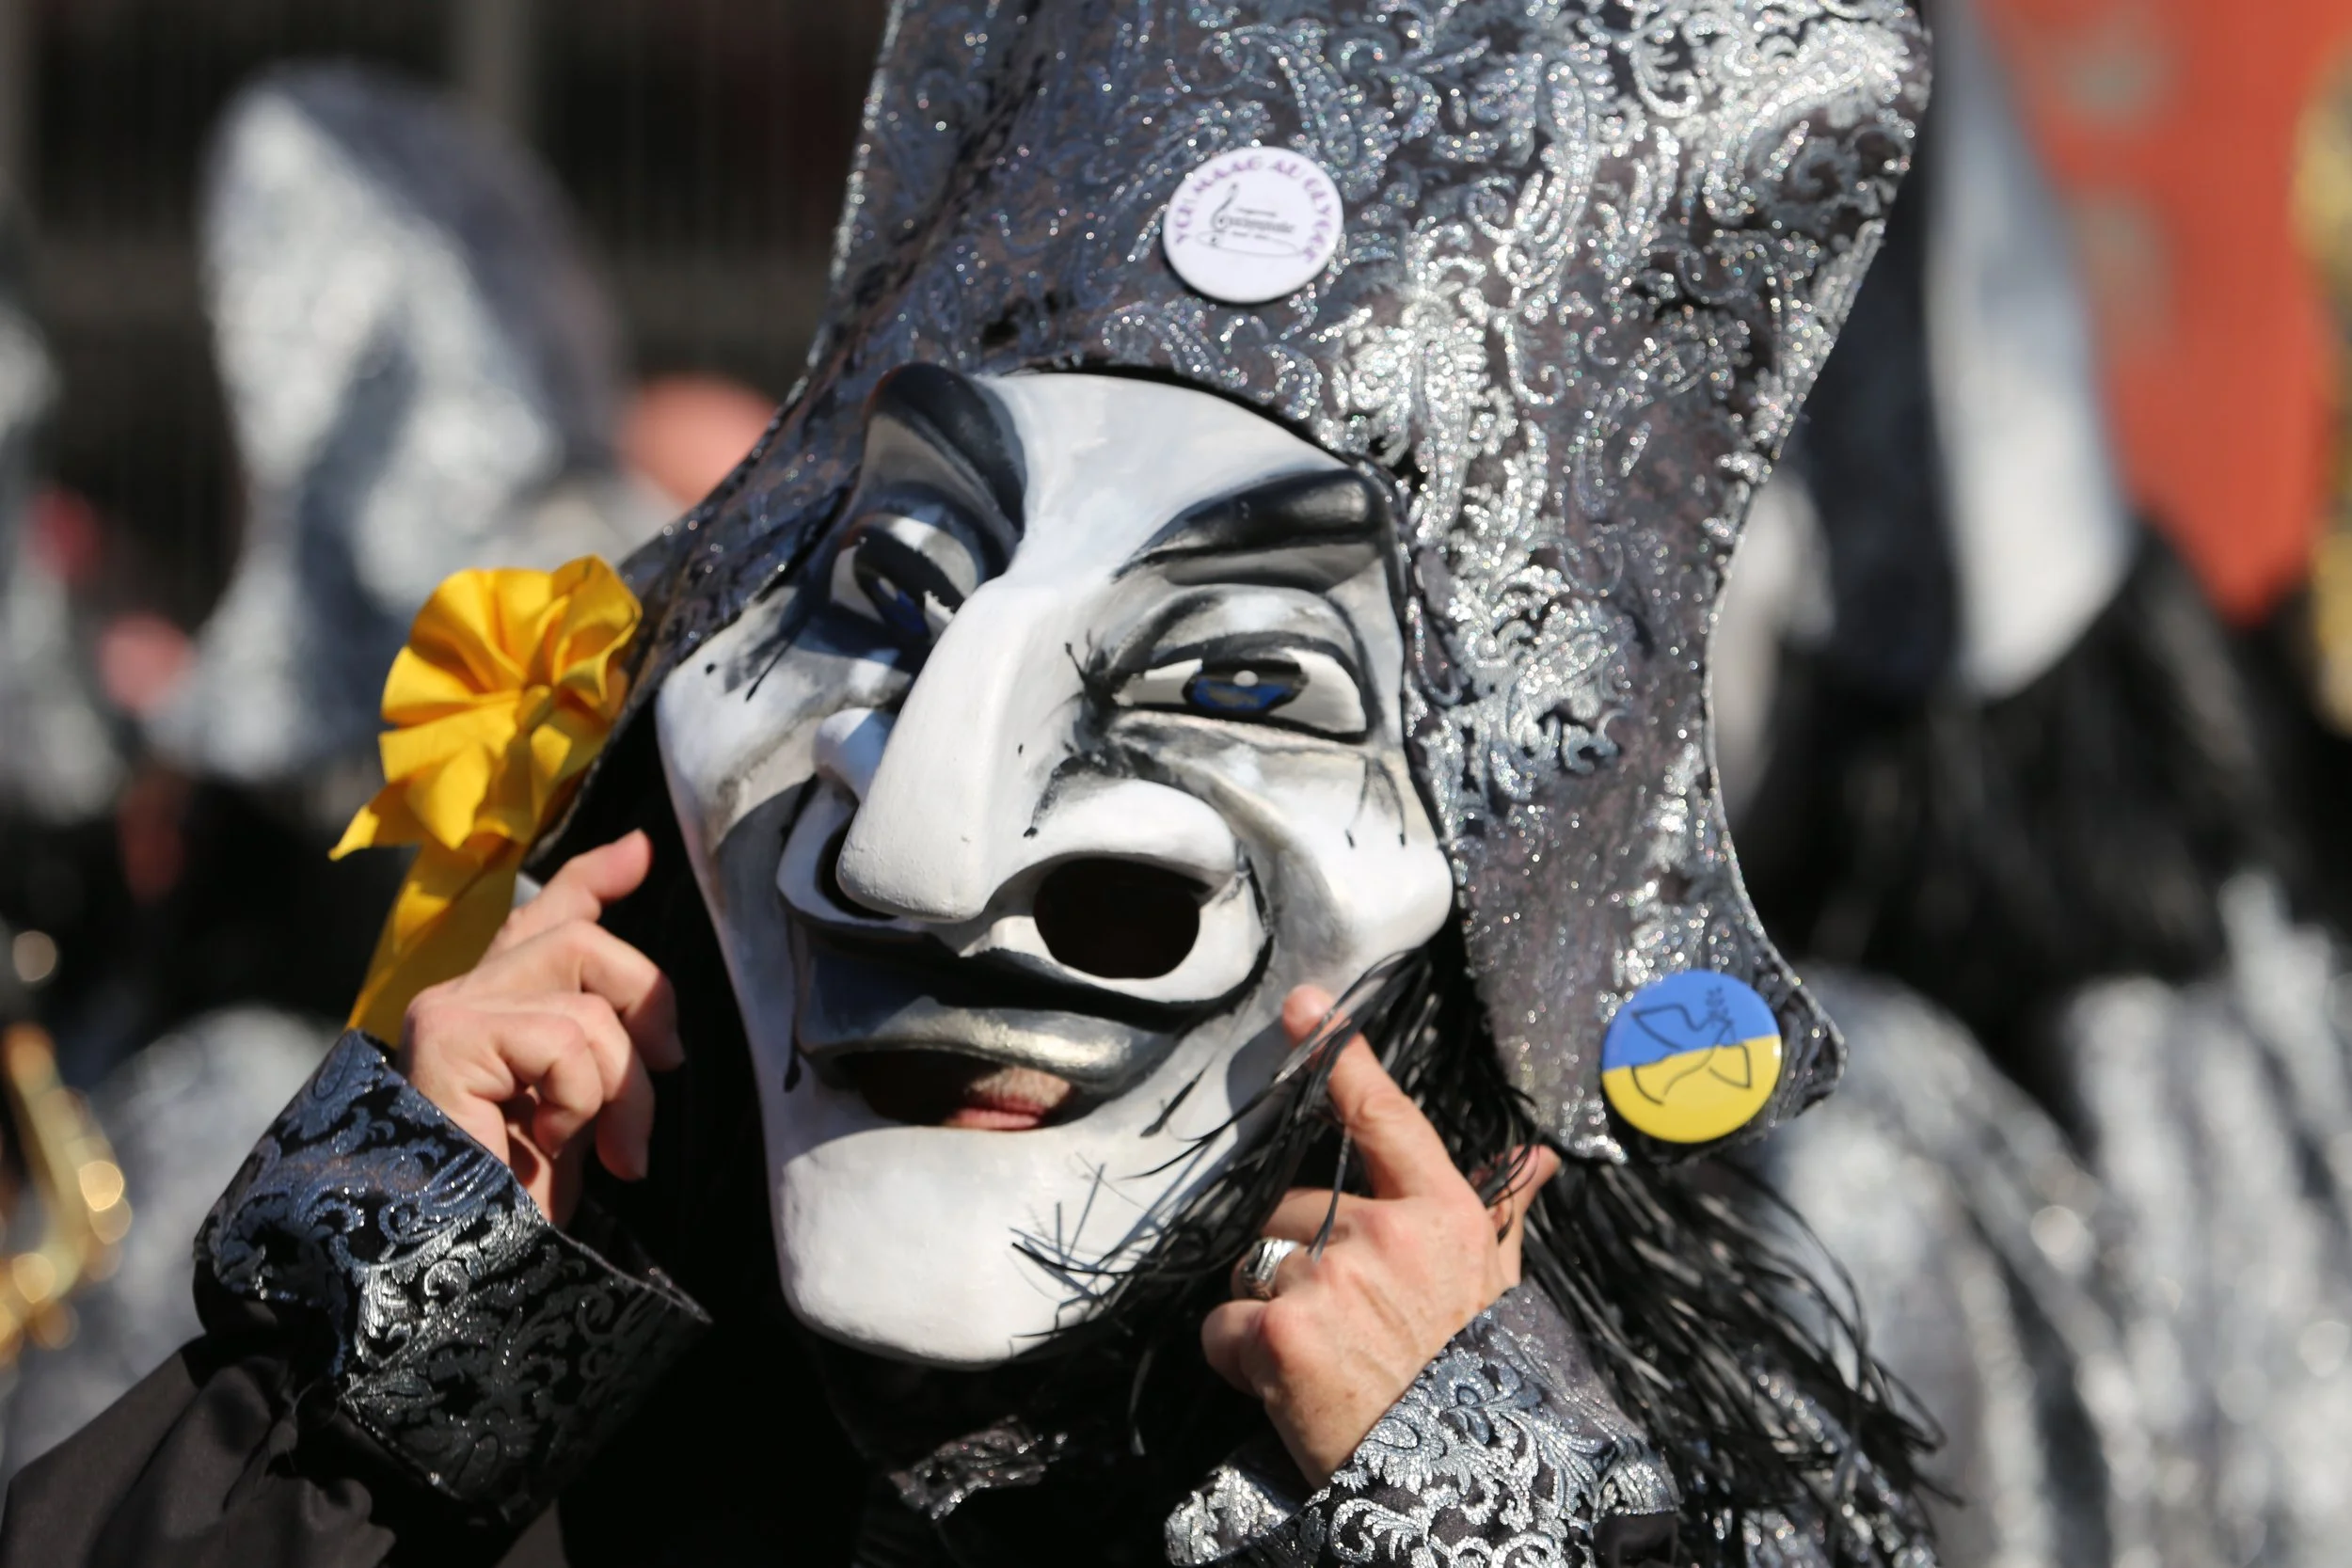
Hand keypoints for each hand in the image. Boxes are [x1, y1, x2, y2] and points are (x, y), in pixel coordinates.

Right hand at [397, 831, 682, 1227]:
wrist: (462, 1267)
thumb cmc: (518, 1201)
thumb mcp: (583, 1104)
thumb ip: (603, 1034)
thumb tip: (656, 1004)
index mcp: (495, 1005)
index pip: (546, 916)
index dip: (596, 877)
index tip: (643, 851)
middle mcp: (461, 995)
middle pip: (587, 942)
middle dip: (646, 1011)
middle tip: (661, 1082)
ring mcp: (448, 1011)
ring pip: (589, 1003)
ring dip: (622, 1088)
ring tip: (607, 1151)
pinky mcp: (447, 1037)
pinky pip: (567, 1038)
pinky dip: (583, 1100)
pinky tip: (554, 1145)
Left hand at [1200, 985, 1561, 1486]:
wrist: (1460, 1491)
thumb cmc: (1480, 1384)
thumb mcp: (1501, 1294)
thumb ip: (1504, 1215)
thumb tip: (1537, 1157)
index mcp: (1442, 1214)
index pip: (1386, 1117)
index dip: (1341, 1057)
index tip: (1305, 1009)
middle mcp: (1384, 1234)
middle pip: (1290, 1207)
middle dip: (1293, 1258)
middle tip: (1338, 1323)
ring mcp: (1329, 1279)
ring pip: (1249, 1262)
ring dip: (1262, 1307)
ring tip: (1318, 1358)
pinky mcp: (1279, 1330)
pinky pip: (1222, 1323)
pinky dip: (1235, 1357)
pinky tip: (1282, 1387)